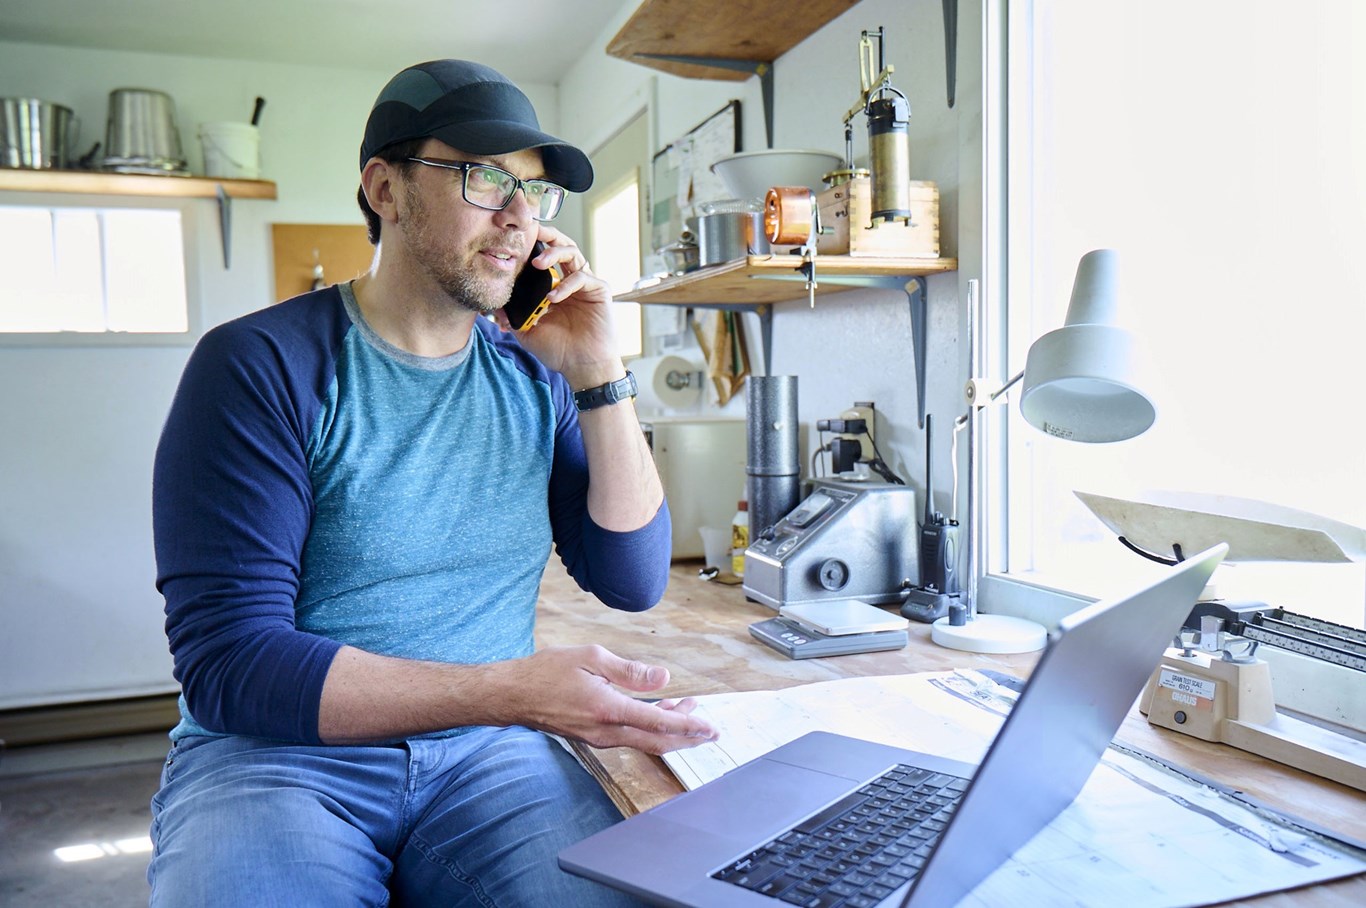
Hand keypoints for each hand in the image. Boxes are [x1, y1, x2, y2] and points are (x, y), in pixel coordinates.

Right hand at [493, 645, 718, 754]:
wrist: (514, 695)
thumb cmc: (547, 672)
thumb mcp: (591, 658)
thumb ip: (630, 671)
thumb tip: (664, 677)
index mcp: (608, 709)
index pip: (658, 722)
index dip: (689, 725)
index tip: (710, 727)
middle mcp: (606, 731)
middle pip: (657, 741)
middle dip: (688, 735)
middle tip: (710, 729)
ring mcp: (600, 738)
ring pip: (645, 740)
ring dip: (670, 730)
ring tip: (689, 711)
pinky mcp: (594, 737)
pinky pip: (630, 737)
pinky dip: (651, 728)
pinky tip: (658, 713)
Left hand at [494, 226, 621, 383]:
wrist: (582, 367)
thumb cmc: (559, 351)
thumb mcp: (528, 332)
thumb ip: (512, 317)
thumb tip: (494, 306)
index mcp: (554, 287)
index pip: (544, 258)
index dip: (532, 247)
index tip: (514, 240)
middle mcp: (570, 281)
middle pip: (561, 245)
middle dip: (547, 234)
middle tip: (531, 231)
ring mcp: (585, 284)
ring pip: (573, 253)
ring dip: (553, 254)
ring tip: (538, 264)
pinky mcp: (599, 290)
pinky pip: (582, 277)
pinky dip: (566, 284)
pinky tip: (554, 297)